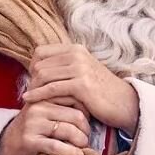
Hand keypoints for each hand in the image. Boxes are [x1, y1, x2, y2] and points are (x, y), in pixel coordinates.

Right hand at [0, 100, 91, 154]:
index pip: (75, 100)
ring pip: (68, 130)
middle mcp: (38, 107)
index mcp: (44, 97)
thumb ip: (62, 108)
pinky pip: (56, 146)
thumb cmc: (32, 130)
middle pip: (75, 116)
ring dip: (81, 142)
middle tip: (87, 139)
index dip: (87, 114)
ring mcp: (33, 124)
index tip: (89, 125)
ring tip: (83, 148)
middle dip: (86, 130)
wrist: (4, 146)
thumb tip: (92, 108)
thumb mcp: (45, 114)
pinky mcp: (30, 141)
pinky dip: (70, 152)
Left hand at [23, 44, 139, 133]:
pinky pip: (51, 88)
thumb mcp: (82, 73)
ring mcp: (80, 68)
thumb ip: (64, 68)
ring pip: (43, 75)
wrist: (125, 105)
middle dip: (31, 80)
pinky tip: (30, 101)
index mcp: (76, 49)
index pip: (40, 52)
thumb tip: (36, 69)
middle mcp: (77, 54)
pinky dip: (38, 95)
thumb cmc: (101, 93)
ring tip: (30, 100)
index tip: (32, 81)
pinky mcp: (82, 85)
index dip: (32, 67)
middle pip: (39, 64)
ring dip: (34, 89)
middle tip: (29, 94)